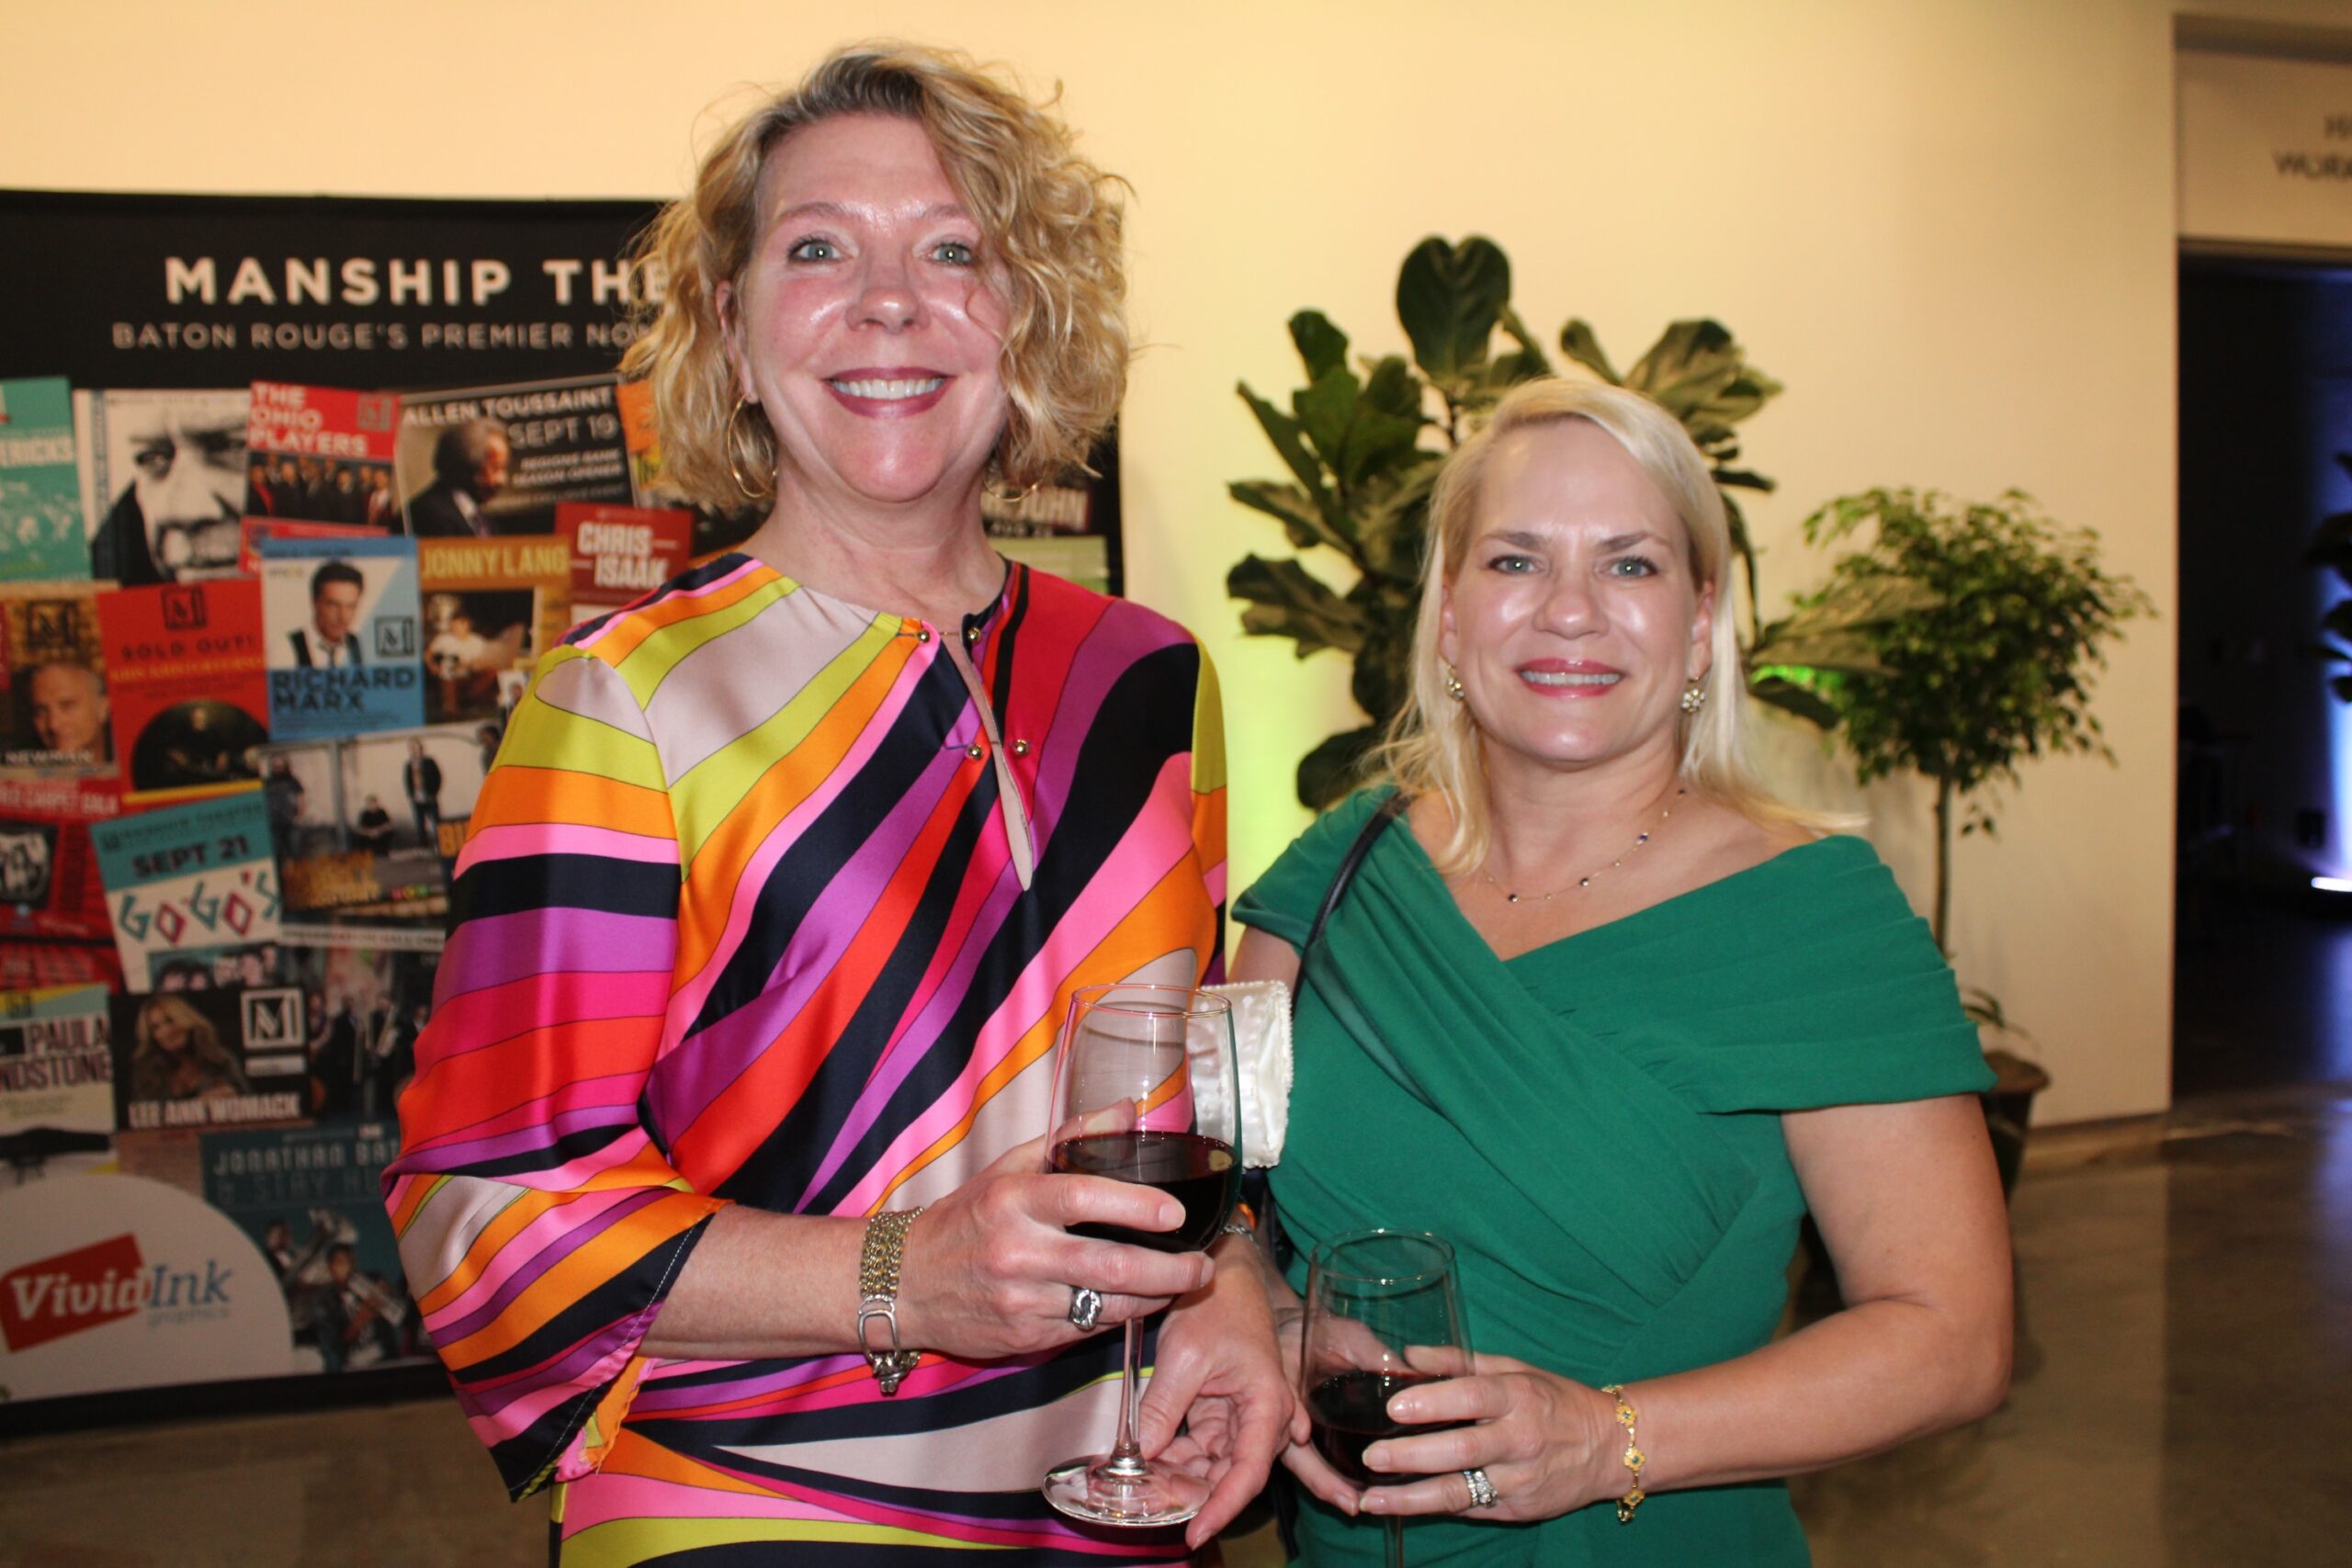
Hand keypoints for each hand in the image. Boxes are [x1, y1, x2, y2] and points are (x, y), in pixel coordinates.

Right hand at [893, 1131, 1215, 1361]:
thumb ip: (1070, 1138)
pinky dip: (1119, 1316)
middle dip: (1167, 1269)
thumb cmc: (965, 1217)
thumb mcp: (1008, 1167)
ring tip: (1182, 1283)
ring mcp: (1020, 1300)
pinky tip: (1139, 1303)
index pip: (1082, 1198)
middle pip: (1108, 1264)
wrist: (905, 1282)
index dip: (1136, 1205)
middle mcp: (1017, 1251)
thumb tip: (1127, 1110)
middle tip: (1201, 1264)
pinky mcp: (1023, 1337)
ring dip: (1153, 1297)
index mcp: (1013, 1200)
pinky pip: (1085, 1329)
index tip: (1176, 1212)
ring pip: (1104, 1304)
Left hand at [1136, 1242, 1306, 1547]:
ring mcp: (1240, 1416)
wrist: (1219, 1272)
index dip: (1222, 1508)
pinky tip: (1146, 1465)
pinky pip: (1199, 1446)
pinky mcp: (1220, 1411)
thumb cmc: (1215, 1303)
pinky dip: (1174, 1458)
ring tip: (1141, 1486)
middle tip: (1149, 1506)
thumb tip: (1138, 1457)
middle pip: (1229, 1474)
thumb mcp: (1184, 1356)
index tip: (1194, 1533)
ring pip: (1211, 1465)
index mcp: (1266, 1403)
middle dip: (1193, 1495)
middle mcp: (1261, 1416)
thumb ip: (1162, 1409)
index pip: (1249, 1472)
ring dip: (1180, 1478)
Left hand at [1353, 1352, 1620, 1523]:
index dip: (1433, 1402)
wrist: (1609, 1447)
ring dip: (1412, 1499)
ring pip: (1460, 1492)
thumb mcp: (1514, 1369)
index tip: (1394, 1407)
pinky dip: (1433, 1509)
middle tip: (1370, 1458)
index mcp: (1518, 1396)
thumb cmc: (1554, 1400)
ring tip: (1372, 1500)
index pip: (1472, 1397)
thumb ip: (1459, 1362)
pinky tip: (1400, 1508)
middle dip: (1412, 1456)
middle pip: (1461, 1450)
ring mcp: (1519, 1480)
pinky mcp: (1517, 1509)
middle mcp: (1519, 1440)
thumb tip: (1408, 1354)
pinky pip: (1469, 1509)